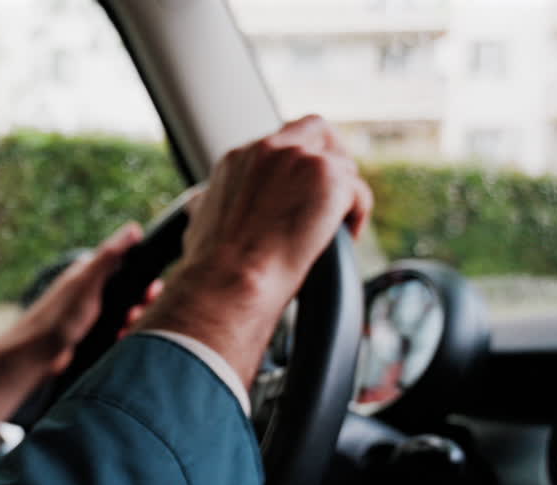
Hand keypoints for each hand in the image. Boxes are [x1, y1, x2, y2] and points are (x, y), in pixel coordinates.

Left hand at [0, 223, 144, 421]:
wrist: (35, 355)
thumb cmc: (58, 317)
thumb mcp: (87, 283)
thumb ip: (109, 257)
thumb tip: (132, 228)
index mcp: (86, 272)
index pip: (123, 264)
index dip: (141, 274)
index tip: (153, 287)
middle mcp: (87, 289)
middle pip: (125, 289)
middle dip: (138, 300)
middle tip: (142, 310)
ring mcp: (87, 311)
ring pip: (121, 311)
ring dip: (131, 318)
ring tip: (130, 326)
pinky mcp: (88, 332)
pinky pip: (113, 329)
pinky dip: (120, 334)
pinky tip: (121, 339)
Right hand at [137, 115, 372, 386]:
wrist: (227, 281)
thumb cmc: (211, 266)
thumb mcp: (198, 222)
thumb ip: (207, 203)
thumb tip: (199, 206)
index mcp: (237, 158)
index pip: (279, 141)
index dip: (296, 162)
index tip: (300, 191)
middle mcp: (267, 148)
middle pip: (315, 130)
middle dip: (329, 159)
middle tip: (331, 197)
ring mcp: (301, 158)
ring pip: (341, 164)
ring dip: (343, 194)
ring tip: (337, 228)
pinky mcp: (329, 178)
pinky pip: (358, 192)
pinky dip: (356, 216)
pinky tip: (346, 238)